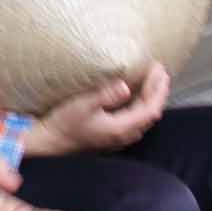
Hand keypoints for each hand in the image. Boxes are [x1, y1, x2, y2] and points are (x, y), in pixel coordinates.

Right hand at [24, 63, 169, 154]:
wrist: (52, 141)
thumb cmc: (65, 123)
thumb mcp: (83, 105)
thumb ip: (106, 95)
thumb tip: (126, 87)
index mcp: (122, 128)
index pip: (151, 108)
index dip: (158, 89)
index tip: (159, 69)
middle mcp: (125, 135)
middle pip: (152, 112)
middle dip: (158, 91)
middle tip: (160, 70)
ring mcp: (120, 136)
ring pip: (144, 116)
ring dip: (151, 97)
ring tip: (153, 79)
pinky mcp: (113, 134)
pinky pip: (136, 118)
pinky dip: (142, 104)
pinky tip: (137, 94)